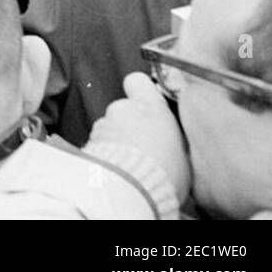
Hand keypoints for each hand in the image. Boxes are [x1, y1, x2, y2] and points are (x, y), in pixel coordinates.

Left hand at [88, 72, 190, 204]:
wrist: (133, 189)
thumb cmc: (165, 171)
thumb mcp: (182, 152)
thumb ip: (171, 135)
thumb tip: (170, 140)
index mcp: (150, 107)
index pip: (137, 81)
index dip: (140, 90)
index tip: (146, 103)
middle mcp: (122, 109)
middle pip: (123, 109)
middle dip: (128, 123)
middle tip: (141, 146)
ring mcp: (102, 125)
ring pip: (109, 128)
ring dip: (116, 140)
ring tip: (130, 162)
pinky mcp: (88, 142)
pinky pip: (98, 144)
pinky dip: (105, 153)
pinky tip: (117, 168)